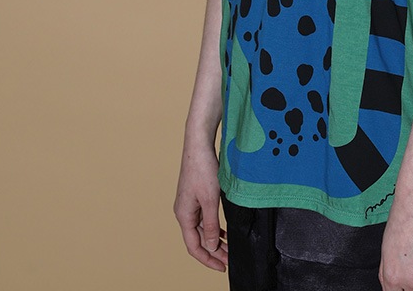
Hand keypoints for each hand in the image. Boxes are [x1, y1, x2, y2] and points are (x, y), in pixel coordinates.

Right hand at [173, 137, 228, 271]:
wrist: (199, 145)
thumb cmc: (203, 169)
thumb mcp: (210, 200)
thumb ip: (211, 225)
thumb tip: (211, 246)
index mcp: (184, 215)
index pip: (194, 247)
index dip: (208, 259)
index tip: (222, 266)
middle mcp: (184, 212)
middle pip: (198, 239)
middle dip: (213, 251)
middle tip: (229, 260)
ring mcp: (189, 204)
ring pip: (202, 229)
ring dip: (215, 240)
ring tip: (228, 249)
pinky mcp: (196, 196)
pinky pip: (204, 218)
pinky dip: (213, 227)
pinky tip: (223, 232)